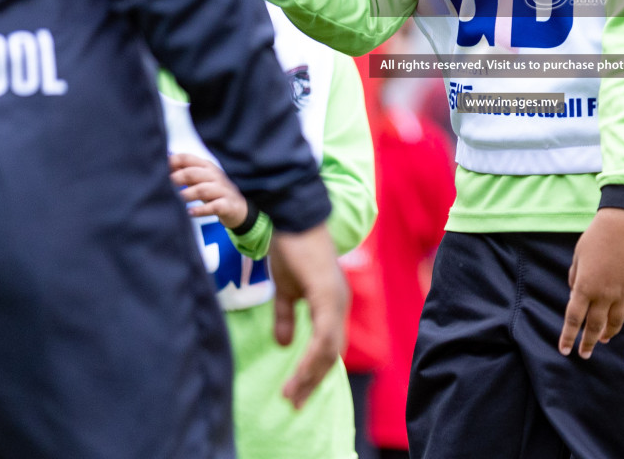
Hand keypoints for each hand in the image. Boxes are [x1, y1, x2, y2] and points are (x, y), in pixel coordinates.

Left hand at [169, 153, 248, 229]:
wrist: (239, 207)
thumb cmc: (215, 191)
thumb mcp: (201, 179)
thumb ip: (185, 171)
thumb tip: (166, 161)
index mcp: (207, 166)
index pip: (188, 158)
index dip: (174, 161)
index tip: (161, 167)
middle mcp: (215, 176)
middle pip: (194, 173)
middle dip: (179, 177)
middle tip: (166, 183)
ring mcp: (222, 190)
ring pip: (203, 189)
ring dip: (188, 194)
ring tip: (177, 199)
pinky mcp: (227, 205)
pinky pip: (214, 206)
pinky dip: (201, 210)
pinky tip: (190, 212)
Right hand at [267, 224, 349, 408]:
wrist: (290, 218)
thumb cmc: (290, 249)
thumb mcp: (285, 289)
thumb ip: (286, 315)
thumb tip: (284, 345)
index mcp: (331, 303)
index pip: (327, 347)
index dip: (313, 372)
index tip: (296, 394)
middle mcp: (338, 304)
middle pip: (331, 354)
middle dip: (312, 381)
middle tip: (293, 404)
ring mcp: (335, 299)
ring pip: (328, 349)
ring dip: (309, 375)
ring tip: (291, 395)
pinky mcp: (326, 294)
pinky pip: (323, 333)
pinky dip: (311, 356)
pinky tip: (299, 370)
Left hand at [559, 207, 623, 358]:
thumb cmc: (596, 237)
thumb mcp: (578, 256)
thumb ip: (575, 278)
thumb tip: (576, 294)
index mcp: (584, 286)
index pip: (574, 318)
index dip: (568, 336)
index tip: (565, 350)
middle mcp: (603, 294)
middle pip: (594, 326)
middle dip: (588, 343)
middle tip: (584, 354)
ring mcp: (623, 292)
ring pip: (616, 322)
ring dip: (609, 333)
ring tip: (604, 339)